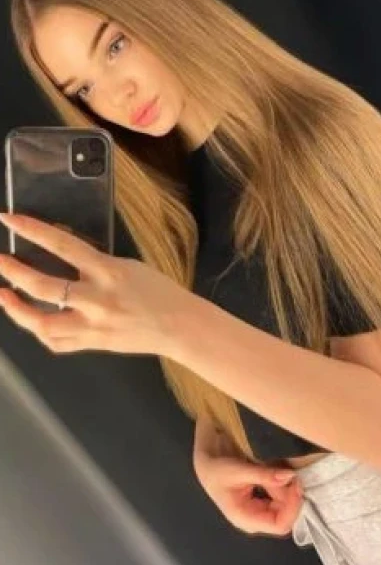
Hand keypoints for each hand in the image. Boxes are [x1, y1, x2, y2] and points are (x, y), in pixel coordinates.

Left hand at [0, 214, 189, 355]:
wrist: (179, 326)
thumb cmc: (159, 292)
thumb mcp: (127, 265)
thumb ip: (94, 262)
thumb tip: (61, 251)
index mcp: (108, 271)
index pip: (62, 244)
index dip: (32, 230)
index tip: (9, 220)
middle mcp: (97, 299)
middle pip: (43, 287)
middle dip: (13, 272)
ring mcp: (92, 326)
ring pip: (42, 323)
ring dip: (16, 310)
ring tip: (3, 296)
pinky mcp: (92, 344)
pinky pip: (57, 342)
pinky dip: (41, 332)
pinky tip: (32, 322)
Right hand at [193, 418, 302, 537]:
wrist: (207, 464)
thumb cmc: (218, 470)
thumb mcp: (240, 470)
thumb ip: (265, 475)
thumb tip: (290, 475)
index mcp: (246, 519)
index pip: (279, 525)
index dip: (292, 507)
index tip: (296, 484)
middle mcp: (255, 520)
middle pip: (284, 516)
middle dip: (291, 496)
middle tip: (293, 474)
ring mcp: (259, 513)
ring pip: (284, 507)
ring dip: (288, 491)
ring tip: (285, 471)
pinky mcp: (261, 504)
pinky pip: (280, 500)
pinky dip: (284, 488)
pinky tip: (280, 475)